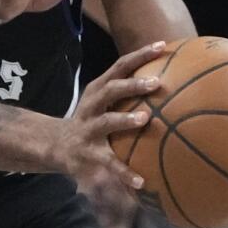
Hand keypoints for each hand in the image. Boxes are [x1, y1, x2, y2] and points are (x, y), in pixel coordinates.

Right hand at [52, 42, 165, 188]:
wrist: (57, 145)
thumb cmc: (91, 120)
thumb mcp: (103, 101)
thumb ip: (128, 91)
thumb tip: (171, 81)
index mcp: (98, 90)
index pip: (119, 66)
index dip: (139, 55)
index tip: (162, 45)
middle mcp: (92, 106)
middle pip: (110, 90)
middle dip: (132, 85)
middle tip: (156, 82)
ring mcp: (88, 129)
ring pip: (106, 122)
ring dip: (124, 119)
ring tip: (144, 119)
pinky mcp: (88, 154)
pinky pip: (109, 163)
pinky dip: (125, 172)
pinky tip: (141, 181)